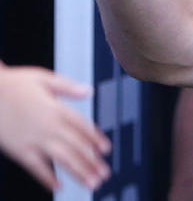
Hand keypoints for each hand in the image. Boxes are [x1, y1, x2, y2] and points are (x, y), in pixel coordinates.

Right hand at [0, 64, 110, 190]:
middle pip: (76, 146)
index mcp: (56, 109)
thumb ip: (68, 87)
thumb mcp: (43, 79)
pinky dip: (47, 178)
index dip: (96, 139)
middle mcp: (48, 126)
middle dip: (92, 162)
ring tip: (92, 183)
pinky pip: (36, 168)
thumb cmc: (13, 84)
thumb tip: (89, 91)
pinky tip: (59, 187)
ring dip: (79, 172)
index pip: (82, 126)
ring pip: (62, 159)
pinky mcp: (19, 150)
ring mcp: (34, 140)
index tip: (106, 150)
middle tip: (105, 174)